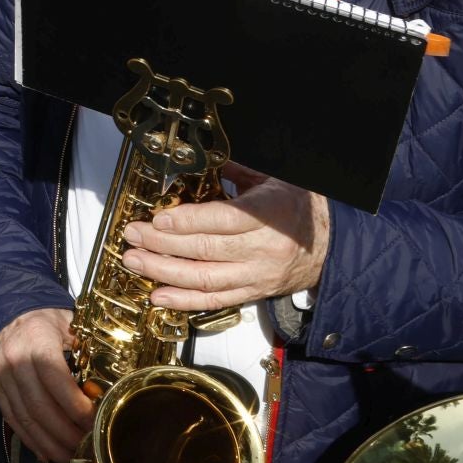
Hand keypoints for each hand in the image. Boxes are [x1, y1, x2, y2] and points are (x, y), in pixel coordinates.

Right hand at [0, 307, 92, 462]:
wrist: (1, 310)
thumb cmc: (43, 318)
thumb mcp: (69, 323)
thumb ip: (87, 350)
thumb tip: (112, 383)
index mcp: (37, 342)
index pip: (57, 382)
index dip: (78, 408)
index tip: (98, 424)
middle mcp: (15, 361)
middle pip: (40, 407)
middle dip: (65, 434)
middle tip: (87, 450)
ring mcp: (1, 376)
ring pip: (25, 418)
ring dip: (48, 444)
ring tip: (70, 459)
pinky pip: (12, 419)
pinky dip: (29, 440)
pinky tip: (46, 454)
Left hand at [119, 162, 329, 310]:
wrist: (329, 246)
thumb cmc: (296, 208)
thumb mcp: (272, 180)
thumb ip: (235, 172)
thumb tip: (196, 162)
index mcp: (270, 215)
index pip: (224, 220)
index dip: (188, 221)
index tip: (158, 218)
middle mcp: (263, 249)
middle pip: (205, 250)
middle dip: (162, 244)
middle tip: (132, 235)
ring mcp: (257, 275)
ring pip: (205, 278)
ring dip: (164, 272)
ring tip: (134, 261)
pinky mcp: (253, 293)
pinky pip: (215, 300)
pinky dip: (184, 300)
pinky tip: (158, 295)